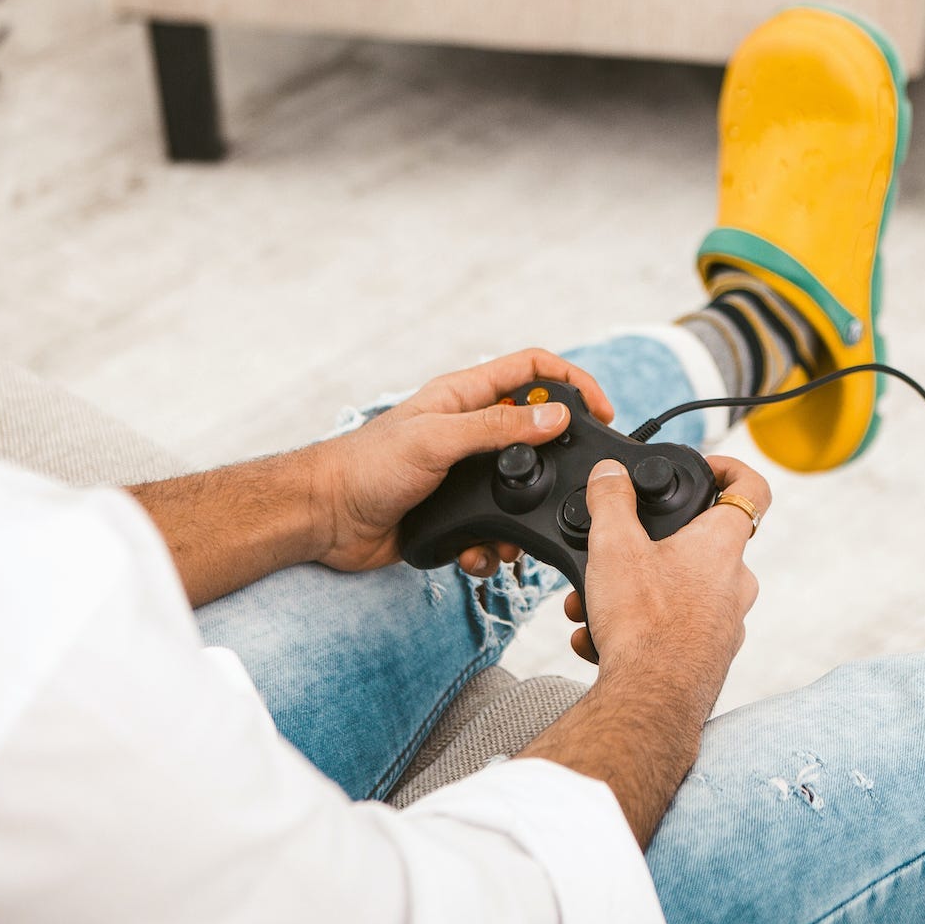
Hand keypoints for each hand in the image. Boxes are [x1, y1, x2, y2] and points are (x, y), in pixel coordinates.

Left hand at [302, 348, 616, 573]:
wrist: (324, 518)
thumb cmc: (366, 466)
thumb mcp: (438, 439)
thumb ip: (498, 427)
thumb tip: (556, 415)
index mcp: (465, 396)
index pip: (533, 369)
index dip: (572, 380)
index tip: (601, 409)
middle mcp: (468, 430)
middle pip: (534, 432)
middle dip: (555, 461)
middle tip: (573, 484)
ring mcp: (462, 472)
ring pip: (518, 489)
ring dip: (522, 518)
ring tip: (514, 540)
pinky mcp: (454, 512)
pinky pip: (492, 527)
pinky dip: (492, 546)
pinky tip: (479, 554)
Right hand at [562, 455, 765, 672]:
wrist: (650, 701)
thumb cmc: (643, 622)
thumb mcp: (615, 546)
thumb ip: (611, 501)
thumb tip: (610, 473)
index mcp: (722, 545)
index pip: (752, 488)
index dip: (731, 467)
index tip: (704, 468)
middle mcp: (735, 582)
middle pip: (700, 545)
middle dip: (650, 547)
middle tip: (613, 555)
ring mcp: (727, 622)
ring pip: (679, 590)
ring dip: (633, 592)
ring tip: (590, 606)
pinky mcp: (709, 656)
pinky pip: (674, 629)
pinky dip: (639, 628)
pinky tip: (599, 640)